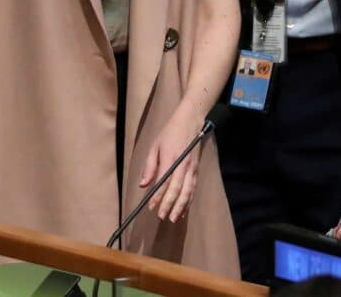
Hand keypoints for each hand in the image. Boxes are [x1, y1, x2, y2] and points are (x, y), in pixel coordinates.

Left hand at [140, 105, 203, 222]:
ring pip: (187, 191)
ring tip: (173, 218)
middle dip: (169, 205)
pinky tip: (184, 210)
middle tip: (162, 217)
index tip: (151, 207)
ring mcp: (192, 168)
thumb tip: (144, 184)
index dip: (157, 196)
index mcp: (171, 159)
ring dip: (181, 206)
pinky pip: (193, 188)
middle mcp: (183, 166)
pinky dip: (189, 200)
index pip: (163, 182)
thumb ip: (150, 166)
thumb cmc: (170, 132)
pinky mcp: (196, 170)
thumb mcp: (155, 146)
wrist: (191, 121)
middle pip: (177, 189)